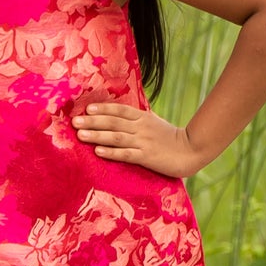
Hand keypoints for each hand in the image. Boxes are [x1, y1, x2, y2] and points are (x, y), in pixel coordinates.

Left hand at [75, 102, 199, 177]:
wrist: (191, 150)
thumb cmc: (170, 138)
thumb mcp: (154, 123)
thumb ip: (137, 119)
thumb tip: (116, 116)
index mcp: (143, 117)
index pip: (119, 110)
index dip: (103, 109)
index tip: (87, 109)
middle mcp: (141, 127)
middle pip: (113, 122)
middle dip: (92, 122)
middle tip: (75, 122)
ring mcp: (143, 142)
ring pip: (116, 137)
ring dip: (97, 135)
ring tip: (80, 135)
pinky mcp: (147, 156)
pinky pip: (126, 154)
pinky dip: (111, 152)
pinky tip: (98, 152)